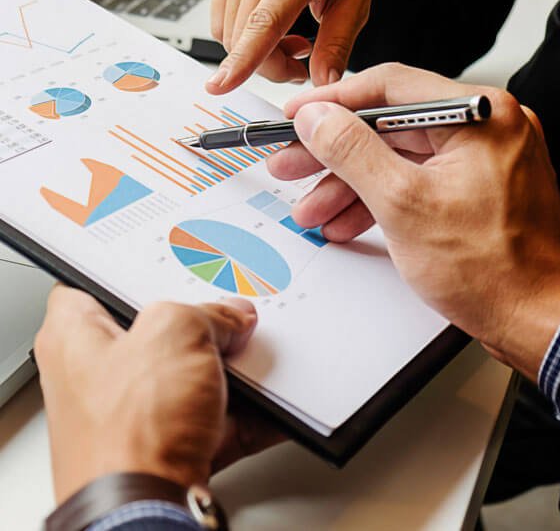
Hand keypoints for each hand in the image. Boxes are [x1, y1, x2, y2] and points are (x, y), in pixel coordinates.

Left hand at [34, 288, 275, 502]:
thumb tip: (231, 319)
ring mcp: (137, 415)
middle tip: (228, 315)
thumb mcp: (176, 331)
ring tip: (254, 358)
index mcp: (77, 337)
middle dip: (201, 325)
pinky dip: (244, 410)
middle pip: (158, 332)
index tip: (173, 265)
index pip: (95, 286)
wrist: (146, 511)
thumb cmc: (130, 431)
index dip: (134, 272)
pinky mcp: (168, 447)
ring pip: (191, 376)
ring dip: (229, 369)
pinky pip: (215, 416)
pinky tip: (270, 400)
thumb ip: (209, 312)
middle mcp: (100, 377)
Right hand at [205, 0, 384, 92]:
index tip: (222, 85)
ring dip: (257, 51)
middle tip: (302, 61)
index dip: (243, 58)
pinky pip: (222, 18)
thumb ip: (338, 42)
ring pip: (230, 31)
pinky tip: (272, 25)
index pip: (264, 21)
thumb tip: (322, 81)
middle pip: (244, 36)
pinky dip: (243, 35)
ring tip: (293, 39)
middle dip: (269, 65)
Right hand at [267, 63, 559, 380]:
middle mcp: (488, 127)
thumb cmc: (496, 270)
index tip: (298, 114)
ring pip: (402, 157)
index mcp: (481, 114)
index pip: (391, 86)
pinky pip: (420, 180)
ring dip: (353, 183)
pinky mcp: (479, 188)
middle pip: (391, 125)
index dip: (333, 101)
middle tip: (293, 162)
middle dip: (335, 152)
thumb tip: (317, 117)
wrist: (541, 322)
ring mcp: (485, 159)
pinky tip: (348, 220)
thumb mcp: (404, 204)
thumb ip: (352, 152)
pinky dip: (383, 199)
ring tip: (313, 207)